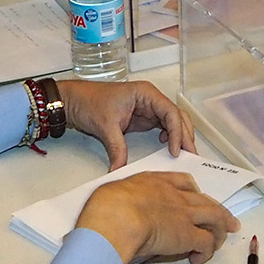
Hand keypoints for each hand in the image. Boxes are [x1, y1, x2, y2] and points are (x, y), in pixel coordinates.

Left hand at [55, 78, 195, 170]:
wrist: (73, 102)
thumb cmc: (89, 102)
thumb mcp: (105, 126)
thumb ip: (117, 148)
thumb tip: (120, 170)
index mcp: (145, 93)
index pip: (170, 112)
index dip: (176, 131)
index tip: (175, 150)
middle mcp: (150, 99)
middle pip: (176, 116)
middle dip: (184, 135)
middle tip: (191, 155)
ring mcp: (147, 109)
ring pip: (172, 122)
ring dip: (179, 136)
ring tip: (185, 154)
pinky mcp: (142, 119)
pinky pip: (161, 127)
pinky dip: (168, 137)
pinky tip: (168, 148)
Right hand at [74, 171, 237, 263]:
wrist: (116, 216)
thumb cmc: (106, 207)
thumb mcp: (113, 195)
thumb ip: (121, 203)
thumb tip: (114, 214)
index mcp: (155, 182)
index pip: (183, 182)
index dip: (194, 192)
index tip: (198, 197)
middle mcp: (174, 195)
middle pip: (205, 200)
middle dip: (218, 210)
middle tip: (227, 220)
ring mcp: (184, 214)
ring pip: (214, 217)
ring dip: (220, 229)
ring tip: (221, 240)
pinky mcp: (189, 235)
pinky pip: (206, 242)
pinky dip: (207, 251)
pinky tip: (198, 259)